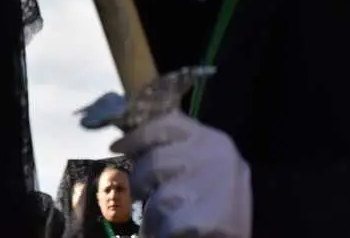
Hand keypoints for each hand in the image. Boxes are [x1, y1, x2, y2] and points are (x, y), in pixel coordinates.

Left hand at [111, 111, 251, 237]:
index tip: (116, 147)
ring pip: (159, 196)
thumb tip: (137, 151)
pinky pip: (165, 223)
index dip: (138, 136)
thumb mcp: (207, 169)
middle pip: (156, 160)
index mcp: (214, 139)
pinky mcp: (207, 218)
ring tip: (160, 222)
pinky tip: (171, 233)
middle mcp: (215, 155)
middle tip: (134, 197)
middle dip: (138, 182)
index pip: (168, 124)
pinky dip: (160, 232)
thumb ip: (179, 154)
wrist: (233, 237)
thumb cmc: (221, 206)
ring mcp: (211, 186)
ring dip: (152, 214)